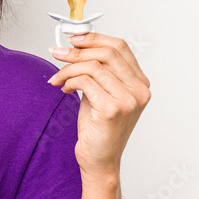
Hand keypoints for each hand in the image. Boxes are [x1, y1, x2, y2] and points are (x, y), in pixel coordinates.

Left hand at [47, 32, 150, 177]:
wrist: (99, 160)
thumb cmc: (99, 129)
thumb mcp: (100, 93)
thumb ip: (96, 71)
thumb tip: (76, 45)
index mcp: (140, 83)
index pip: (120, 47)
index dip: (95, 38)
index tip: (73, 38)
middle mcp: (139, 90)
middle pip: (107, 53)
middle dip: (78, 50)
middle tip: (57, 53)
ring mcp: (128, 100)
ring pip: (93, 66)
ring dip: (68, 68)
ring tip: (57, 78)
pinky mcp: (112, 109)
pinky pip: (85, 82)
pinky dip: (69, 81)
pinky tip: (63, 88)